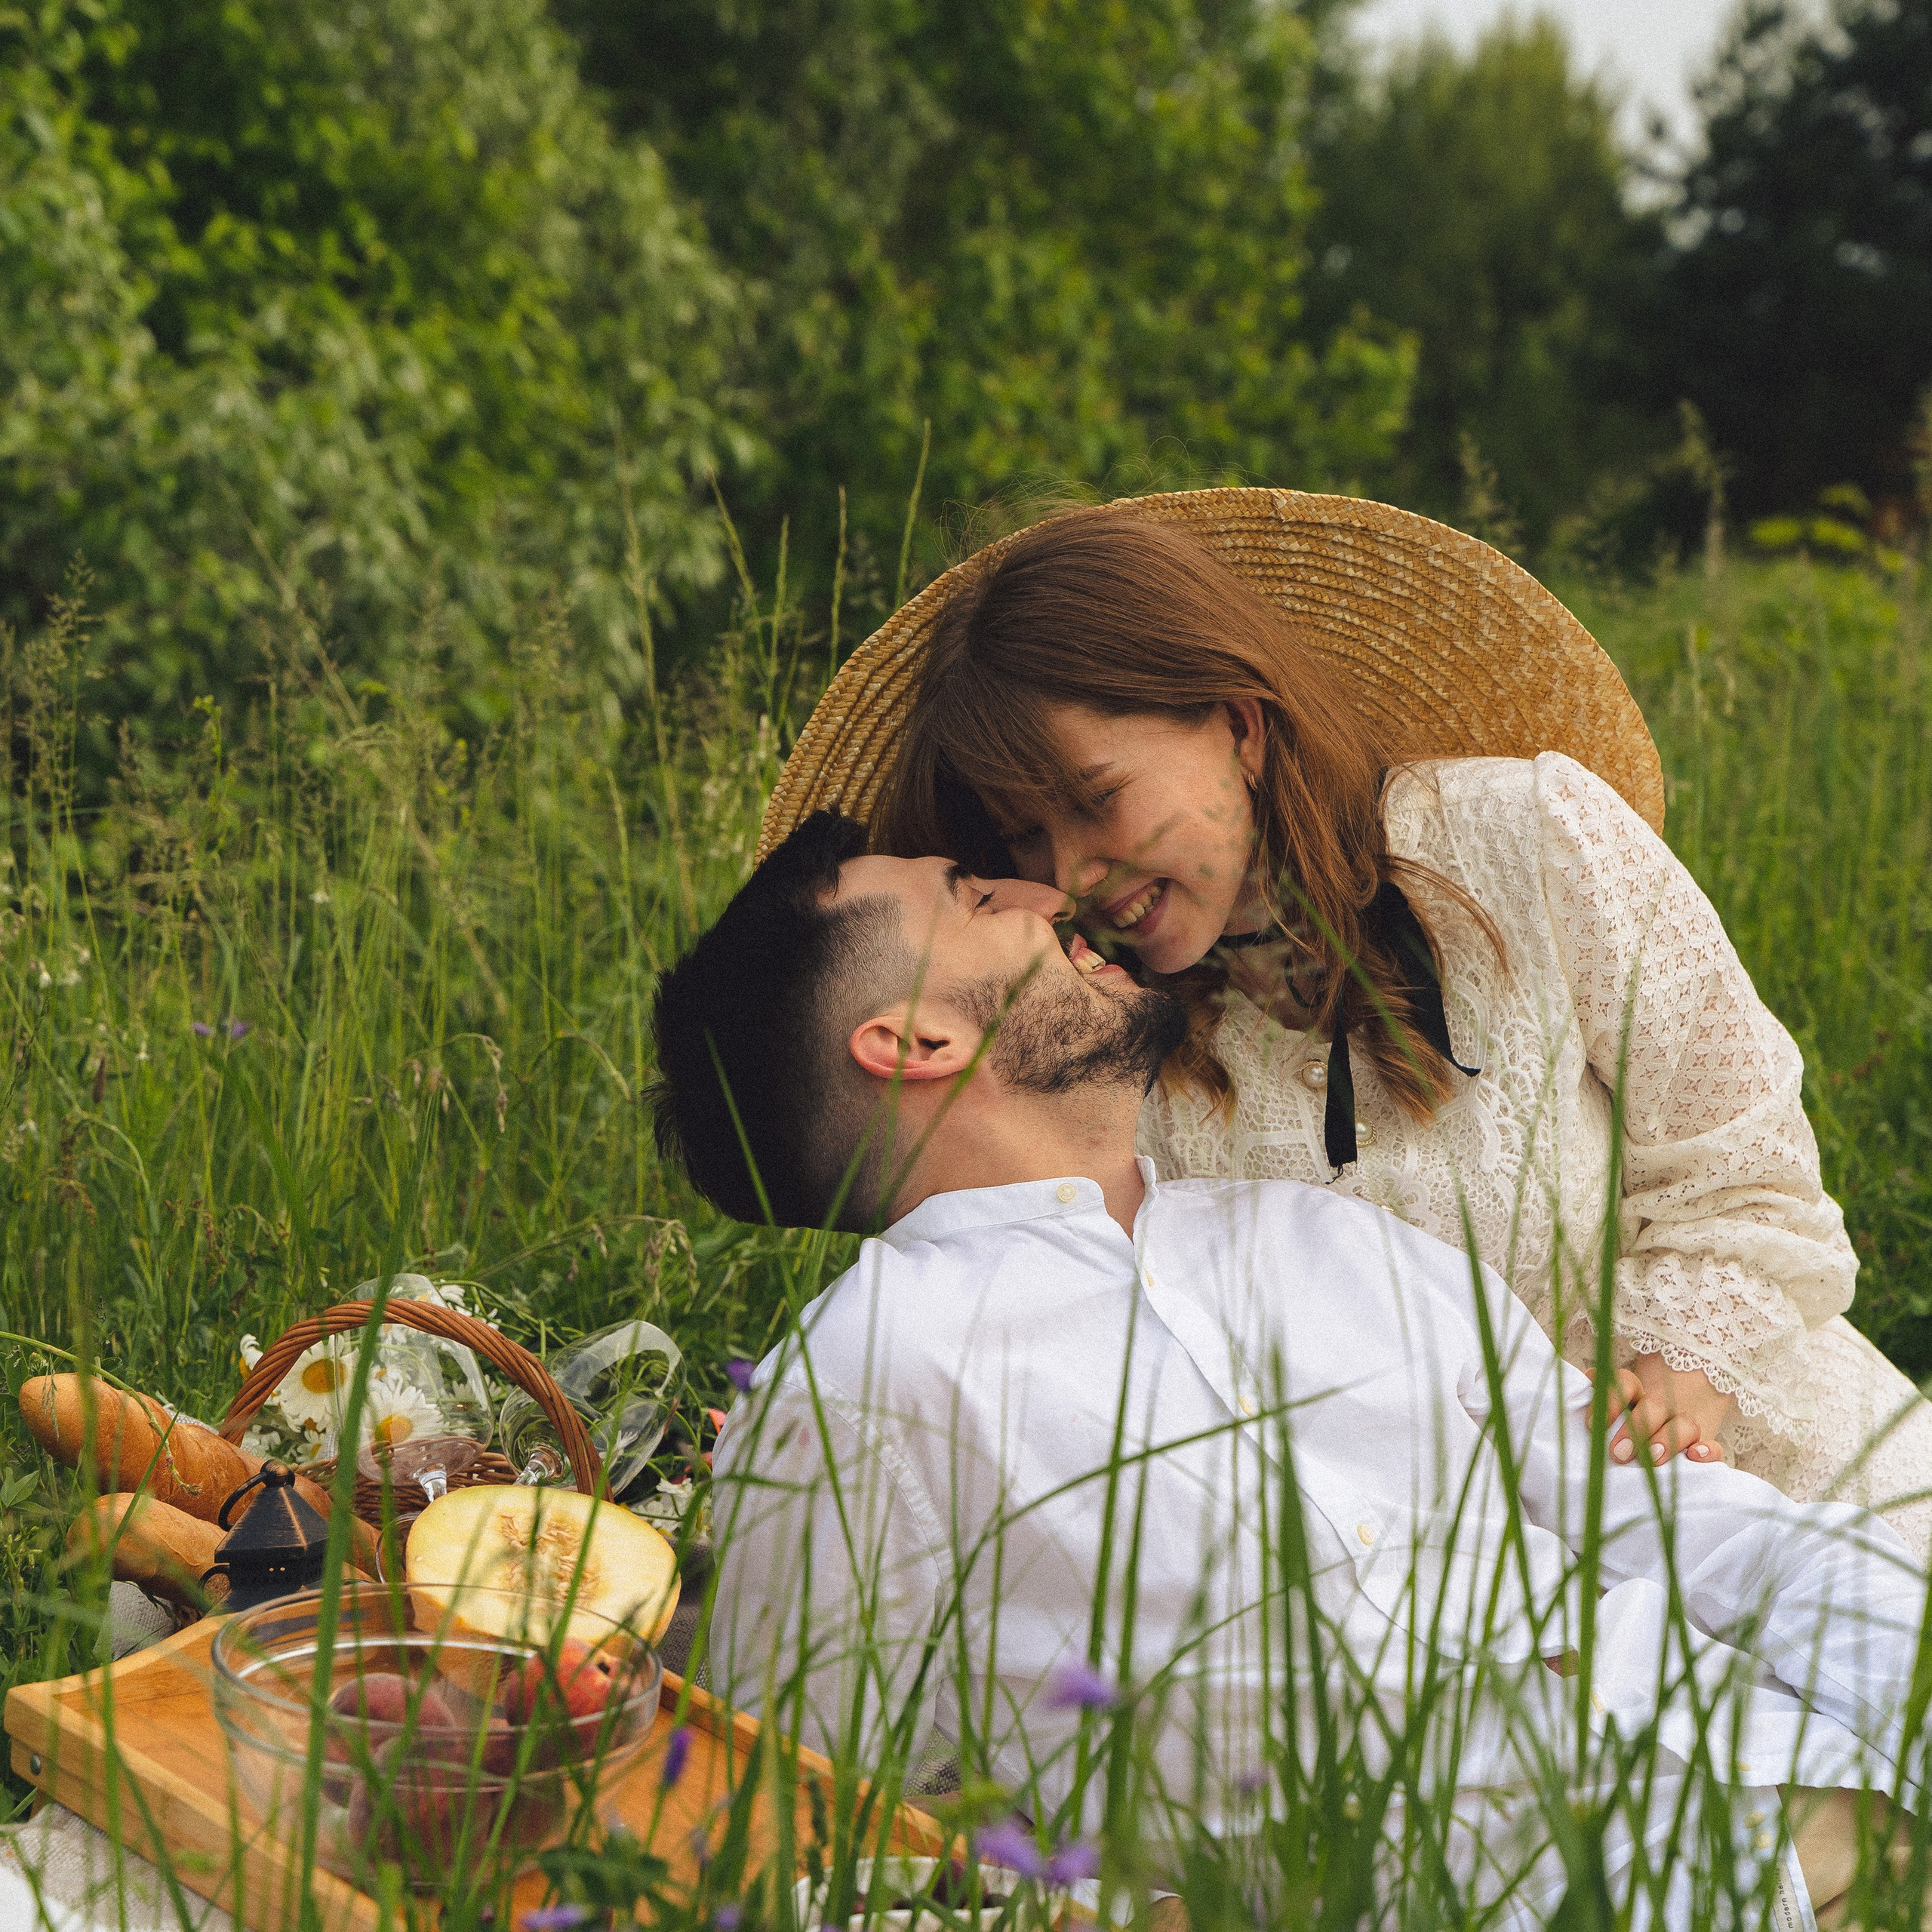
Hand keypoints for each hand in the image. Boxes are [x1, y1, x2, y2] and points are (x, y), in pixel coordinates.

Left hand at [1601, 1354, 1732, 1465]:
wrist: (1653, 1440)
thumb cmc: (1616, 1432)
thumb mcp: (1603, 1417)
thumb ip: (1593, 1404)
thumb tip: (1582, 1388)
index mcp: (1634, 1395)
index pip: (1625, 1382)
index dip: (1610, 1399)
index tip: (1591, 1426)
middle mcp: (1660, 1408)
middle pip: (1654, 1406)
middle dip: (1637, 1429)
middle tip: (1618, 1454)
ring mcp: (1683, 1427)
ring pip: (1686, 1424)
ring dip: (1668, 1440)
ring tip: (1652, 1460)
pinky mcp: (1702, 1449)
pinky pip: (1714, 1447)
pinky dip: (1708, 1452)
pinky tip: (1694, 1457)